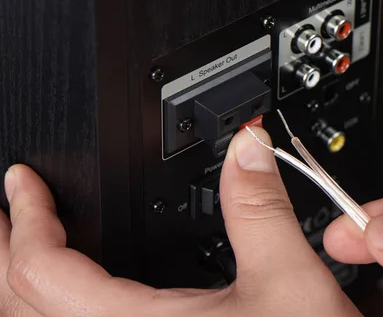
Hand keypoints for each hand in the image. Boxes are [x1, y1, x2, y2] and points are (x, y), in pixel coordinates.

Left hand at [0, 128, 360, 315]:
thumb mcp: (288, 282)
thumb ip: (260, 208)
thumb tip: (248, 148)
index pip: (41, 271)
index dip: (27, 216)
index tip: (23, 181)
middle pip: (15, 308)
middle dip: (2, 250)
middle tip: (4, 211)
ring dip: (16, 287)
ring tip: (22, 249)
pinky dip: (46, 313)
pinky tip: (72, 299)